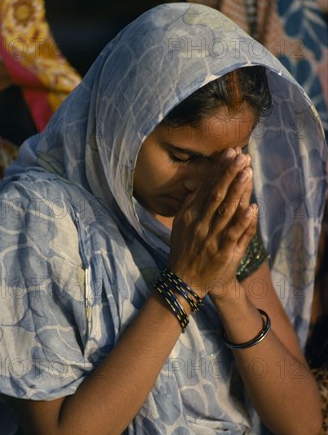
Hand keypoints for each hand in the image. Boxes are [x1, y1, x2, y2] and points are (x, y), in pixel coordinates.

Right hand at [168, 148, 257, 296]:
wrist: (185, 281)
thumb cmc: (185, 249)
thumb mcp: (181, 224)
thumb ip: (190, 204)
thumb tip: (199, 182)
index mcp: (189, 215)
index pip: (206, 187)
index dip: (218, 170)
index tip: (230, 153)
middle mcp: (199, 224)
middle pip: (216, 195)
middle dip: (229, 174)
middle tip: (241, 156)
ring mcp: (212, 238)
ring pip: (226, 211)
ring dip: (238, 191)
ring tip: (247, 172)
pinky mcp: (223, 253)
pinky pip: (235, 234)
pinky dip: (244, 221)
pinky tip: (252, 207)